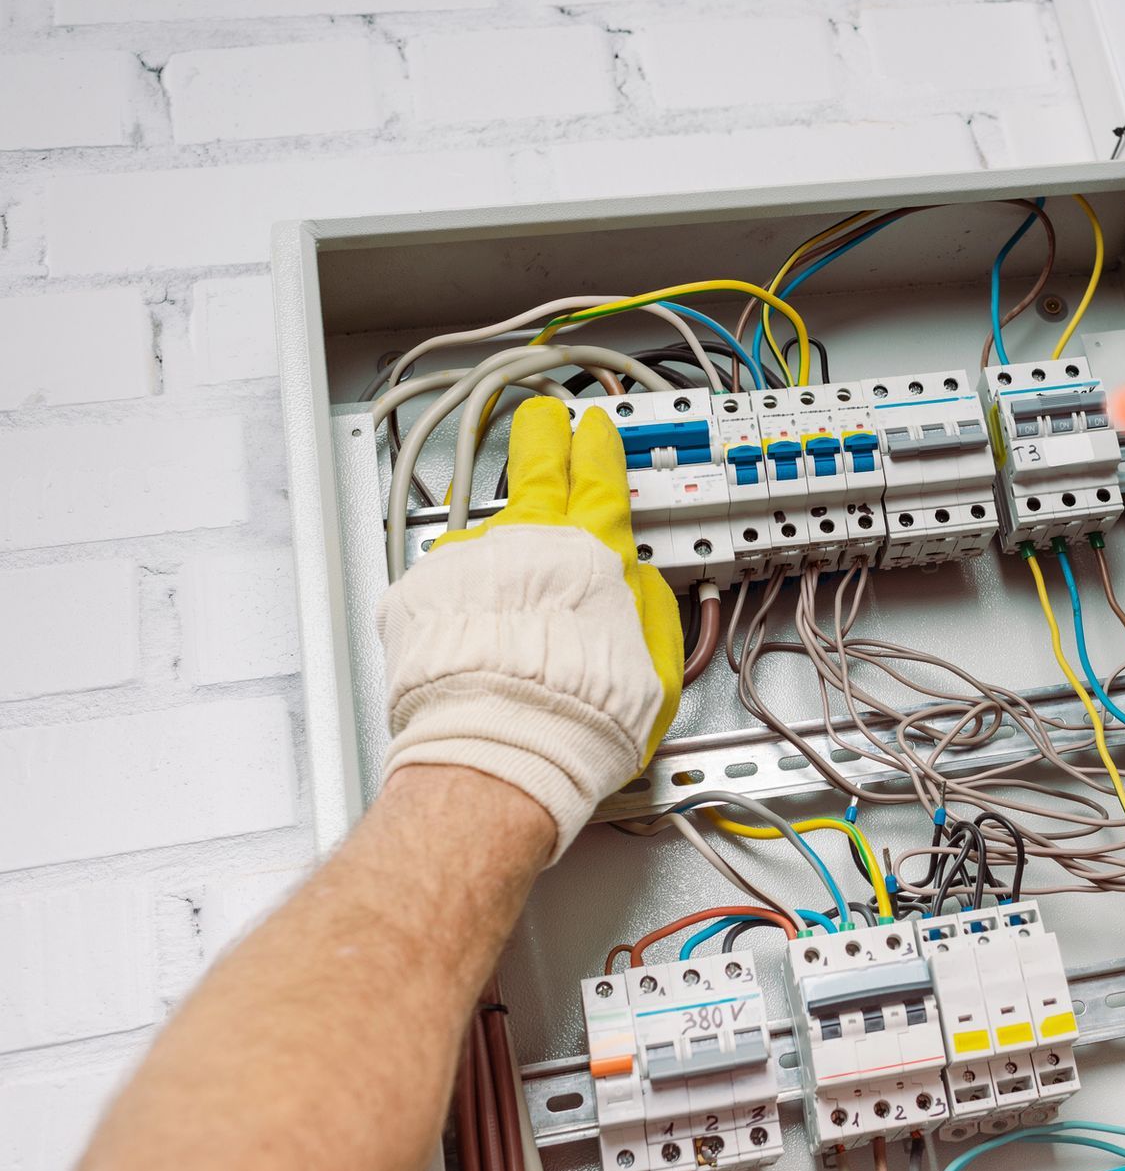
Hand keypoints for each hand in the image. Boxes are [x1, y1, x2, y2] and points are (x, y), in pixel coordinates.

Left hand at [376, 397, 682, 859]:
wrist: (502, 750)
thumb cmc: (578, 716)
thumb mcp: (656, 664)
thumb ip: (649, 608)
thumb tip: (642, 582)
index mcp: (592, 551)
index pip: (597, 473)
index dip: (595, 443)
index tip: (591, 428)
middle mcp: (527, 542)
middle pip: (534, 461)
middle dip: (542, 435)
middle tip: (542, 421)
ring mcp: (470, 561)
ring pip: (486, 526)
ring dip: (499, 539)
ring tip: (505, 573)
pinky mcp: (422, 593)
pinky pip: (447, 577)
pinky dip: (460, 592)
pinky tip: (471, 626)